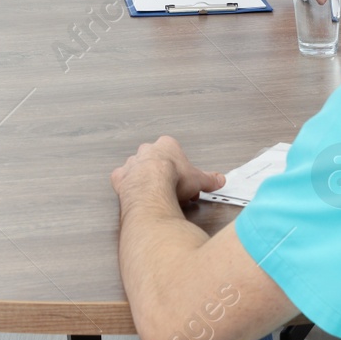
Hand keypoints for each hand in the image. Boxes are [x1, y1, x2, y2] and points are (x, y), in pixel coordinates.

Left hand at [111, 136, 225, 205]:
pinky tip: (136, 193)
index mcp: (167, 145)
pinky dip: (128, 185)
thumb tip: (219, 180)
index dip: (182, 169)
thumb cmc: (172, 179)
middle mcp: (148, 151)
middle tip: (174, 189)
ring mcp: (132, 163)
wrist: (151, 189)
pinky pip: (124, 178)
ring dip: (147, 179)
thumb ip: (210, 179)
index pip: (176, 154)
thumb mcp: (198, 179)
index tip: (186, 181)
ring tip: (157, 194)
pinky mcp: (121, 177)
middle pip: (157, 160)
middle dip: (165, 174)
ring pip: (139, 168)